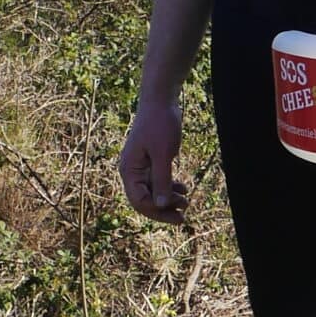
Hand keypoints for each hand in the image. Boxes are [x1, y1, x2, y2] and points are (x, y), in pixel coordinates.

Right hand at [119, 100, 188, 223]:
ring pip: (152, 191)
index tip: (178, 214)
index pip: (139, 201)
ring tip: (186, 203)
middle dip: (163, 209)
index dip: (157, 211)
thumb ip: (162, 180)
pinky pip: (157, 180)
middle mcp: (131, 170)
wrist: (161, 99)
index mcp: (129, 170)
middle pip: (144, 200)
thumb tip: (161, 205)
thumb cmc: (160, 123)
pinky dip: (169, 187)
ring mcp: (140, 165)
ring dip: (168, 199)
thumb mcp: (163, 153)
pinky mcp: (150, 159)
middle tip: (183, 217)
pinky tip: (183, 190)